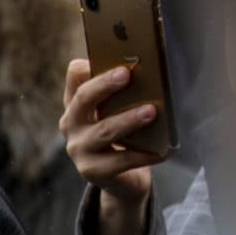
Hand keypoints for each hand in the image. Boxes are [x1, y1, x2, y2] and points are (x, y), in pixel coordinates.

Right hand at [60, 58, 164, 234]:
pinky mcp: (92, 172)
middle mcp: (71, 126)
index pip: (74, 80)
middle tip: (127, 74)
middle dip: (104, 85)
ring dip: (128, 120)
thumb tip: (140, 69)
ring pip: (104, 131)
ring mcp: (79, 150)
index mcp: (76, 105)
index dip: (84, 68)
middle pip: (82, 100)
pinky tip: (164, 149)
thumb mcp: (116, 113)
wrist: (121, 179)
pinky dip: (145, 154)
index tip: (104, 55)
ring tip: (152, 111)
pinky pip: (121, 160)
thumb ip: (119, 94)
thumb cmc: (123, 136)